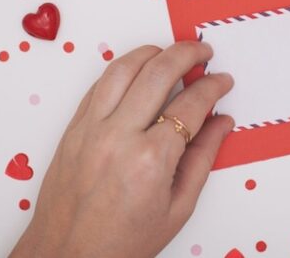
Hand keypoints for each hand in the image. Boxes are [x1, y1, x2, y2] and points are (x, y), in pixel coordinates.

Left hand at [10, 42, 233, 257]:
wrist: (67, 256)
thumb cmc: (121, 242)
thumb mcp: (177, 208)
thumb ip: (203, 158)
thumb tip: (221, 123)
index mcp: (151, 159)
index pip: (191, 104)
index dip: (213, 87)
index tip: (222, 81)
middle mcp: (118, 136)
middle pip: (158, 72)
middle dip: (187, 53)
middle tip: (203, 52)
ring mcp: (91, 129)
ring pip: (123, 68)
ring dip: (152, 52)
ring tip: (171, 52)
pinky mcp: (73, 128)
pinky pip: (98, 84)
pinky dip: (122, 69)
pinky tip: (138, 70)